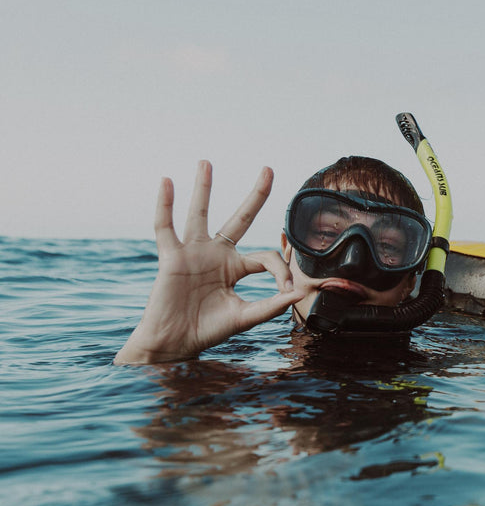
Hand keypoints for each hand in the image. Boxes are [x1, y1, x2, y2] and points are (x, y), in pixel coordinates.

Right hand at [115, 161, 305, 364]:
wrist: (175, 343)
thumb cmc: (207, 330)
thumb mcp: (245, 317)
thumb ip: (270, 307)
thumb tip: (298, 294)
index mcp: (236, 268)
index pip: (266, 259)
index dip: (281, 272)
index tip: (287, 290)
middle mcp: (217, 255)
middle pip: (240, 219)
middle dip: (256, 195)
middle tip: (269, 169)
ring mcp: (194, 253)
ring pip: (200, 214)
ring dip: (203, 188)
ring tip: (206, 162)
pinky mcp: (172, 257)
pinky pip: (165, 227)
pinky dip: (164, 205)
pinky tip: (167, 182)